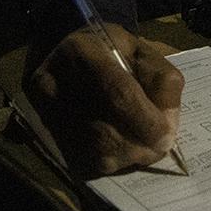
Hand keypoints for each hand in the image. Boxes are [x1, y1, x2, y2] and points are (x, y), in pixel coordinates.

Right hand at [26, 25, 184, 176]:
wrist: (71, 54)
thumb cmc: (113, 52)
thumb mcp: (143, 52)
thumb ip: (161, 82)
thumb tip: (166, 126)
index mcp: (84, 49)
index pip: (116, 91)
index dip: (145, 120)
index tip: (166, 138)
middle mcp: (55, 77)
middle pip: (103, 129)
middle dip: (137, 145)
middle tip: (158, 149)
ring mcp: (44, 106)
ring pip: (92, 149)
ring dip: (125, 156)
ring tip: (142, 149)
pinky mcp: (44, 127)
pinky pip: (82, 158)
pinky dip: (109, 160)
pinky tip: (121, 151)